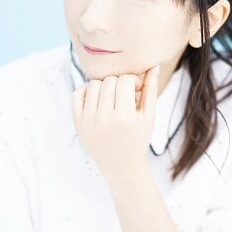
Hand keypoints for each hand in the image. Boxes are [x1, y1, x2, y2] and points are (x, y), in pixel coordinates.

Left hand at [71, 63, 160, 185]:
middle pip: (109, 80)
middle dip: (119, 83)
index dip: (133, 80)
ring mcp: (88, 121)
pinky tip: (98, 99)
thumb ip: (151, 89)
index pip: (125, 80)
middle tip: (124, 95)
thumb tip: (153, 65)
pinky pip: (77, 93)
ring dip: (104, 86)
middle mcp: (104, 119)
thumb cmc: (138, 139)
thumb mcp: (149, 116)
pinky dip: (87, 91)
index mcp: (125, 117)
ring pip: (93, 84)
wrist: (121, 166)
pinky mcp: (78, 123)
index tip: (136, 89)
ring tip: (112, 97)